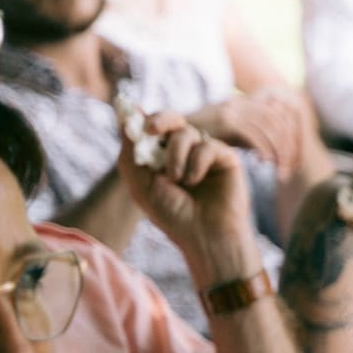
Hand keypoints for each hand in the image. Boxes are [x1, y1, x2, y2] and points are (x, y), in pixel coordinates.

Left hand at [116, 119, 258, 280]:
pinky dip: (196, 163)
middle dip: (159, 120)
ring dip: (175, 155)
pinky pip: (207, 146)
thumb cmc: (173, 216)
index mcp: (162, 157)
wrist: (205, 236)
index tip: (132, 116)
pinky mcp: (226, 158)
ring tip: (175, 179)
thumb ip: (131, 151)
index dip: (142, 120)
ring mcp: (206, 154)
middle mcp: (185, 152)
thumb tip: (126, 115)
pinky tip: (194, 181)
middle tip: (151, 129)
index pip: (152, 129)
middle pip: (171, 121)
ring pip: (186, 133)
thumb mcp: (140, 184)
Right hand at [189, 93, 304, 174]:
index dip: (291, 138)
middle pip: (279, 121)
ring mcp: (233, 110)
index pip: (280, 116)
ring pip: (270, 128)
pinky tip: (264, 164)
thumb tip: (274, 148)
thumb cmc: (198, 140)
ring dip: (279, 151)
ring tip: (281, 171)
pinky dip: (263, 149)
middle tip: (290, 170)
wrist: (168, 136)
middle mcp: (240, 103)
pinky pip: (254, 135)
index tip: (293, 161)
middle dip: (290, 146)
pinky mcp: (226, 120)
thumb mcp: (228, 134)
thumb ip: (249, 136)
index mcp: (244, 103)